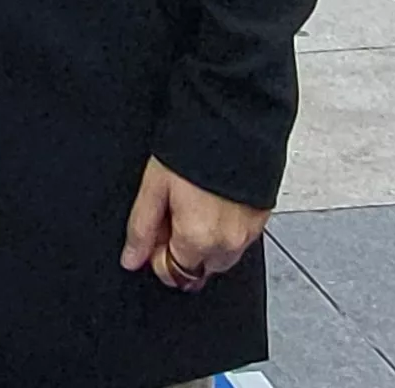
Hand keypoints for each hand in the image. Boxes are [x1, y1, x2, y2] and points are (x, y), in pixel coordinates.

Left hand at [119, 157, 269, 292]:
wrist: (234, 119)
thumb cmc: (193, 147)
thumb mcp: (154, 186)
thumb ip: (141, 228)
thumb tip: (131, 259)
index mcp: (199, 239)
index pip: (173, 274)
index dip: (157, 255)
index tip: (155, 233)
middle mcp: (229, 243)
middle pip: (199, 268)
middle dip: (183, 251)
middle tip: (173, 216)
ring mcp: (250, 232)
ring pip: (222, 256)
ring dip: (206, 243)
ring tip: (194, 206)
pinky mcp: (263, 218)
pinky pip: (241, 238)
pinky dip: (226, 229)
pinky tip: (215, 202)